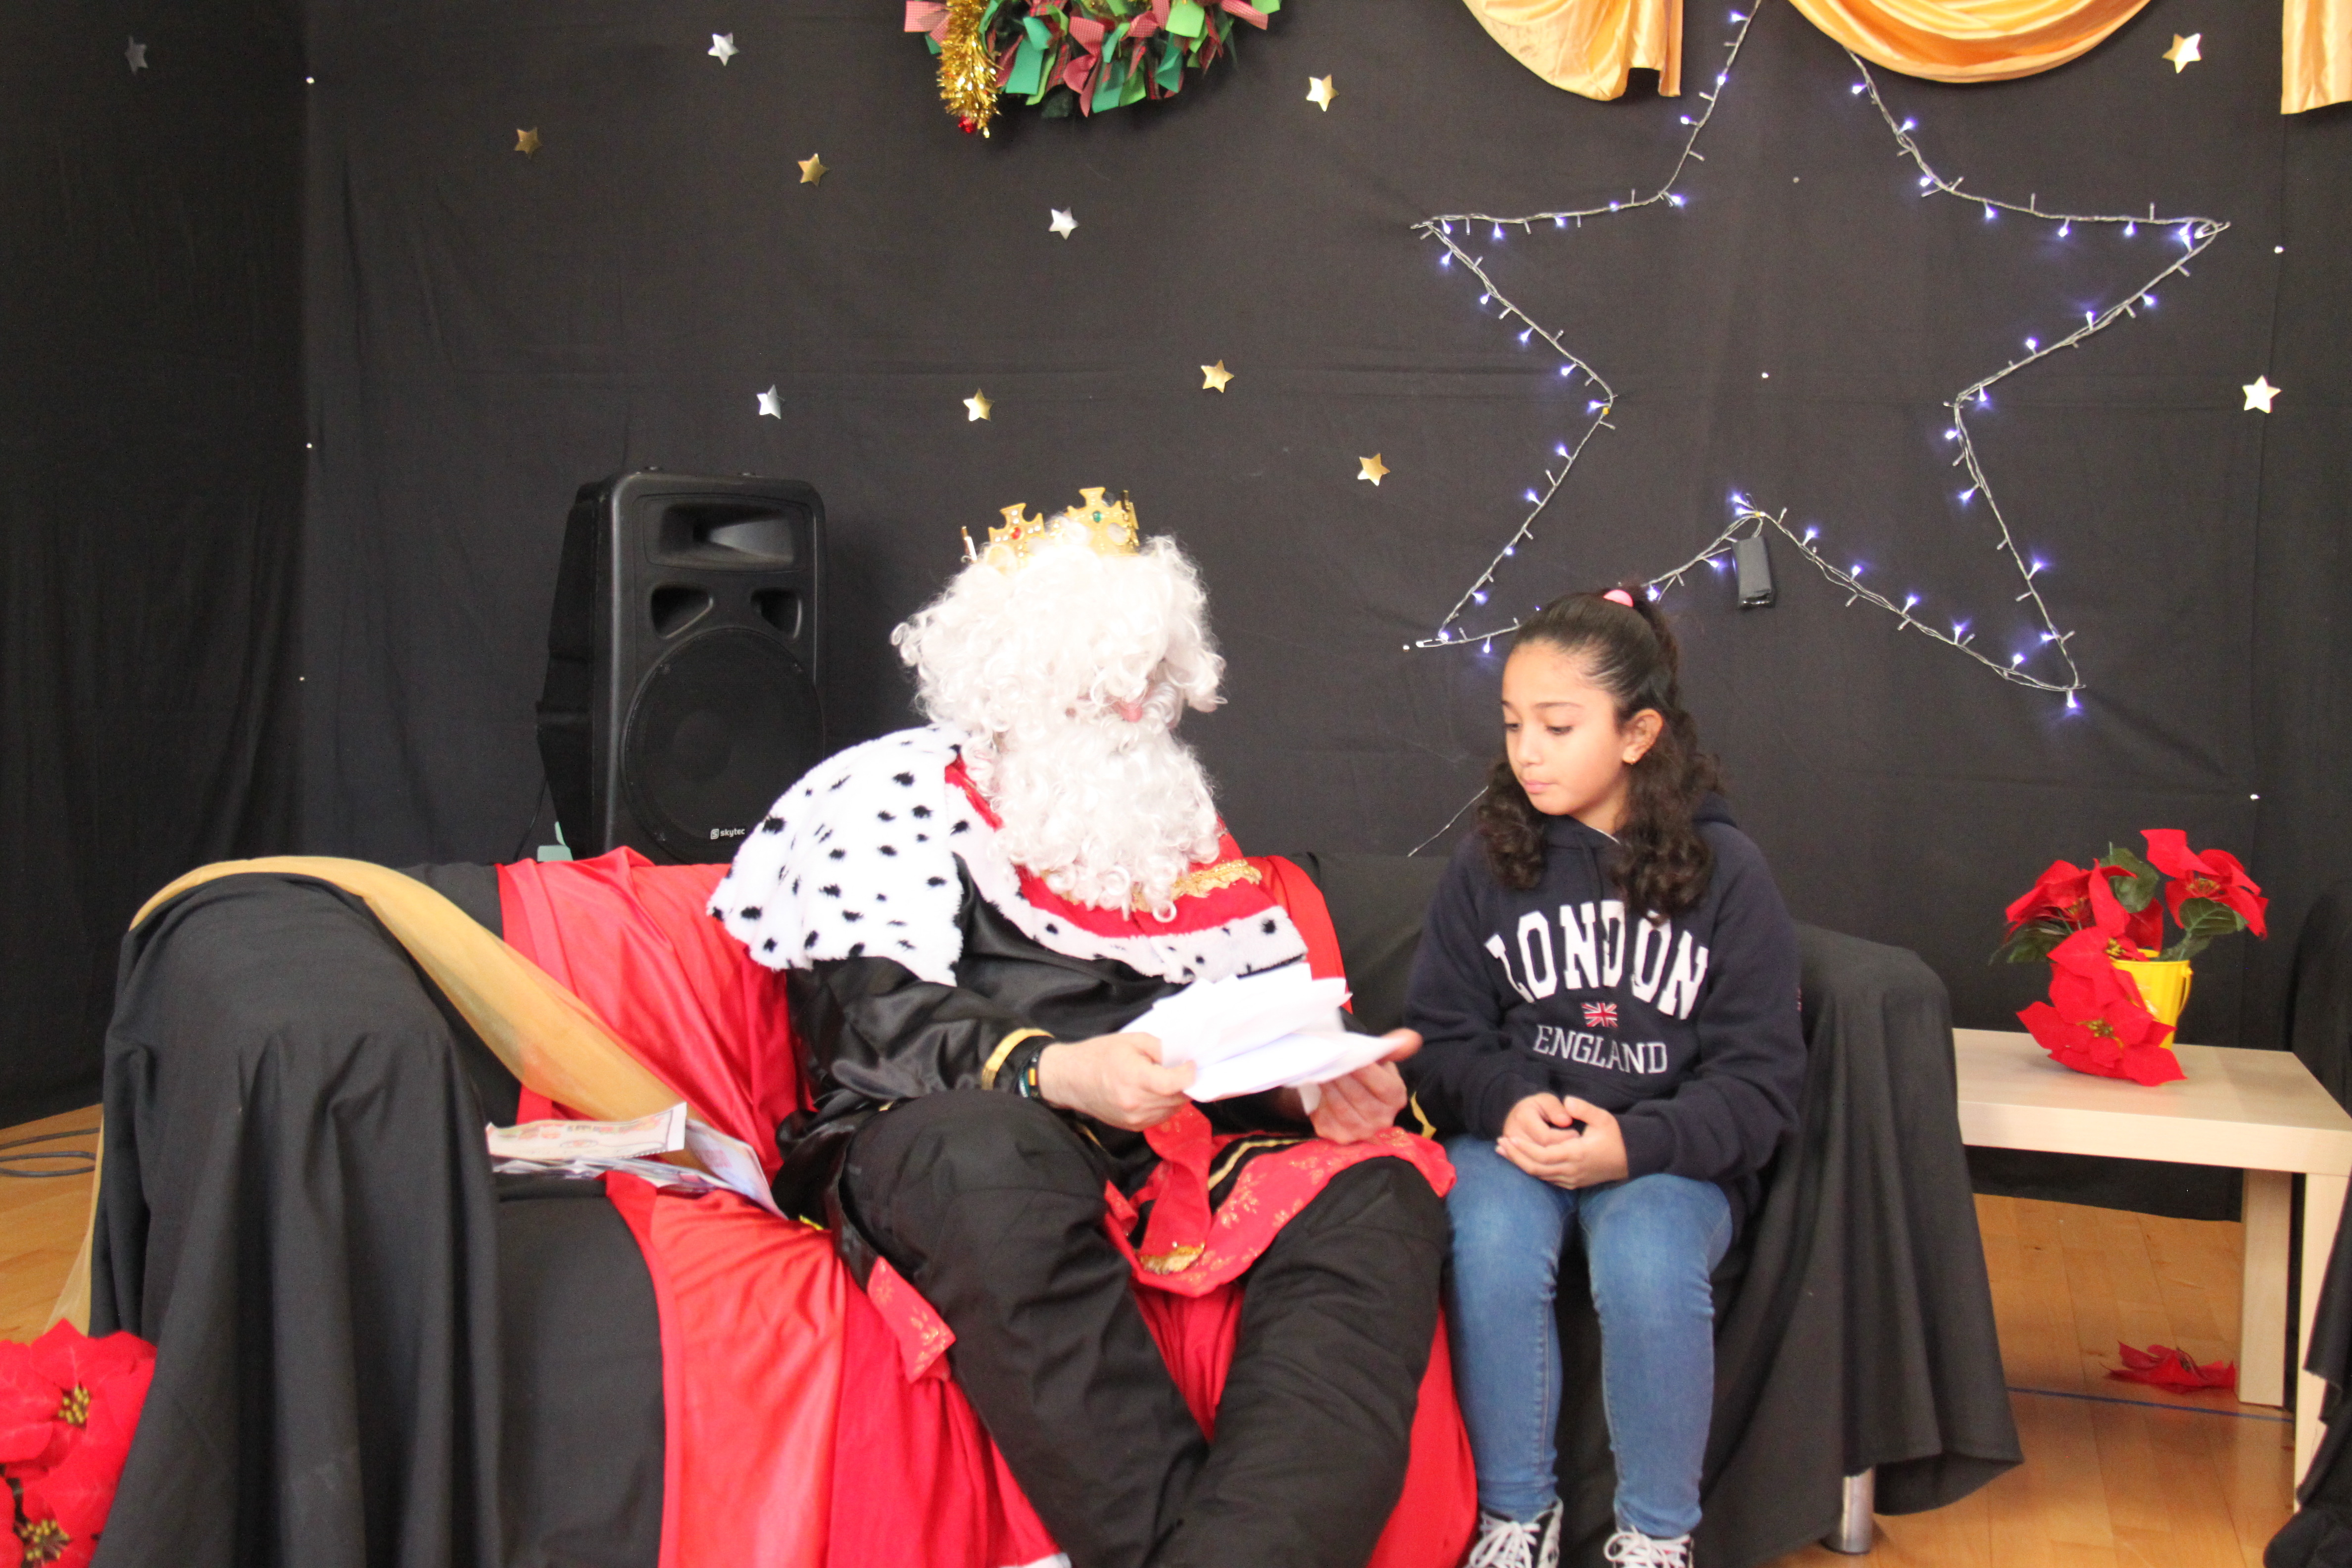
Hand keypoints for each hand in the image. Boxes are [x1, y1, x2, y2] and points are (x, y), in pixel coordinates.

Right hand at [1036, 1033, 1195, 1130]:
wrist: (1070, 1079)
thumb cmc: (1099, 1054)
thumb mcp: (1132, 1040)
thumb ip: (1161, 1049)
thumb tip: (1184, 1058)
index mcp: (1135, 1078)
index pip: (1174, 1084)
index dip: (1189, 1074)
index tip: (1191, 1064)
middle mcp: (1136, 1104)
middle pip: (1178, 1098)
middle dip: (1185, 1083)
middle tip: (1180, 1068)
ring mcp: (1135, 1119)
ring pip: (1173, 1110)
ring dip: (1176, 1095)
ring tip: (1165, 1079)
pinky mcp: (1133, 1127)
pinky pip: (1161, 1117)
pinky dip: (1165, 1105)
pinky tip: (1154, 1091)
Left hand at [1295, 1030, 1419, 1144]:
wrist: (1351, 1097)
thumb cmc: (1367, 1076)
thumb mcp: (1380, 1061)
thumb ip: (1393, 1048)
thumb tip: (1410, 1037)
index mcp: (1396, 1098)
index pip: (1384, 1087)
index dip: (1366, 1072)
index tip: (1350, 1056)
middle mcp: (1383, 1119)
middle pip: (1360, 1098)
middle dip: (1342, 1078)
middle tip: (1328, 1061)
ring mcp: (1363, 1132)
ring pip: (1342, 1110)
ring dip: (1329, 1089)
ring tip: (1320, 1072)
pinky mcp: (1341, 1137)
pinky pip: (1327, 1122)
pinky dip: (1319, 1106)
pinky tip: (1317, 1092)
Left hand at [1497, 1094, 1627, 1189]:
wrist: (1630, 1159)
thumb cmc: (1616, 1136)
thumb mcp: (1604, 1118)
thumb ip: (1584, 1108)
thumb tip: (1566, 1101)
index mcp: (1576, 1154)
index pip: (1543, 1155)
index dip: (1524, 1148)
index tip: (1510, 1138)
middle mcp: (1571, 1171)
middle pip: (1535, 1168)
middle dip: (1515, 1156)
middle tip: (1499, 1144)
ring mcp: (1571, 1179)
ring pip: (1539, 1175)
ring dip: (1520, 1163)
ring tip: (1503, 1151)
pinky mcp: (1572, 1183)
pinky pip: (1547, 1178)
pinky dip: (1531, 1169)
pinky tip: (1521, 1160)